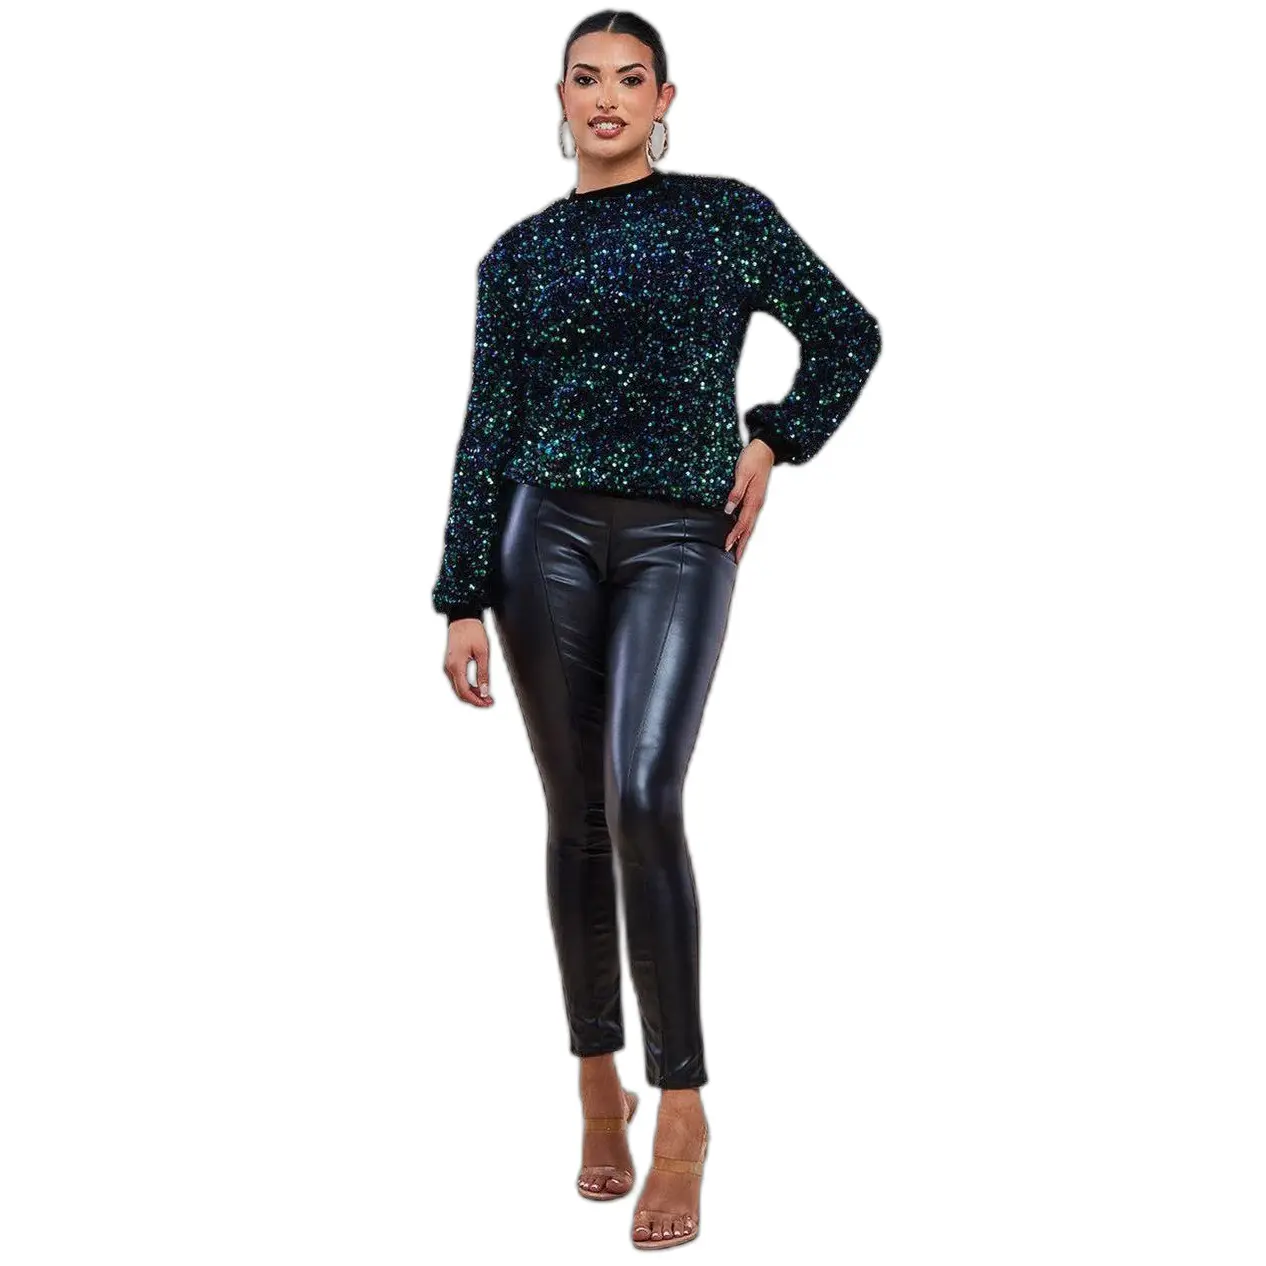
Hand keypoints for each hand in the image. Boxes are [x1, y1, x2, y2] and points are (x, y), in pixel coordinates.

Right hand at [444, 617, 493, 706]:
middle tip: (488, 702)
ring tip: (486, 696)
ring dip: (472, 694)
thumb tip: (484, 691)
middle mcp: (449, 668)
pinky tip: (478, 687)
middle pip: (460, 692)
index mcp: (456, 666)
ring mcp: (448, 666)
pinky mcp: (450, 664)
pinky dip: (467, 686)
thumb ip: (483, 674)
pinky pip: (457, 680)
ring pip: (458, 687)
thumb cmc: (472, 631)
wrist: (462, 618)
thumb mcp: (483, 653)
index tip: (487, 703)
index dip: (476, 700)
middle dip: (475, 700)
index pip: (464, 691)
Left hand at [723, 438, 774, 561]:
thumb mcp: (742, 473)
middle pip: (748, 530)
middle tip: (735, 560)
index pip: (742, 523)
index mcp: (754, 500)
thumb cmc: (753, 459)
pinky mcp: (755, 498)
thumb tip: (728, 509)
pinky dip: (744, 529)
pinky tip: (740, 533)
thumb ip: (735, 492)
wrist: (766, 449)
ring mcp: (757, 502)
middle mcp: (756, 504)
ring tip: (738, 552)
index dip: (734, 537)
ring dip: (743, 539)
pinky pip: (749, 518)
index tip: (727, 548)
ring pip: (749, 525)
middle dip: (741, 545)